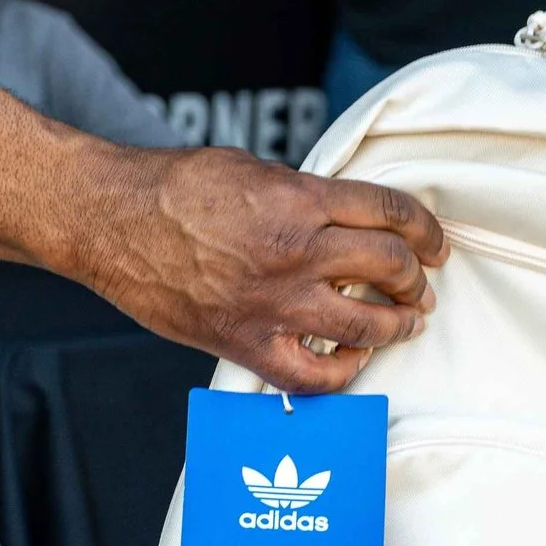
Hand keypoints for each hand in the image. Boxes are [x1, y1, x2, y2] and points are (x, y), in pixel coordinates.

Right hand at [81, 146, 447, 393]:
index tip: (434, 242)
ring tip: (404, 321)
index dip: (425, 229)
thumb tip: (346, 215)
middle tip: (421, 284)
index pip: (389, 212)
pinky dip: (343, 372)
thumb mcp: (253, 169)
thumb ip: (306, 194)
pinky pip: (314, 376)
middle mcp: (295, 253)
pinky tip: (352, 359)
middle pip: (389, 267)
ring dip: (397, 324)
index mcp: (299, 201)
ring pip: (366, 325)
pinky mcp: (248, 343)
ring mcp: (274, 304)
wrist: (111, 223)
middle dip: (417, 278)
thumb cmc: (172, 191)